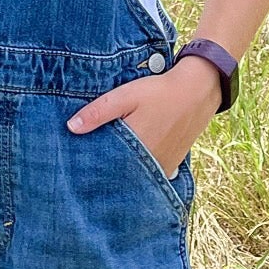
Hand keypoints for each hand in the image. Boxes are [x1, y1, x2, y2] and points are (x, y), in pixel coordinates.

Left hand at [67, 57, 222, 178]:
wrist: (197, 91)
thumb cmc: (159, 92)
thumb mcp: (125, 96)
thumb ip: (98, 112)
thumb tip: (71, 127)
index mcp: (136, 147)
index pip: (105, 165)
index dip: (90, 165)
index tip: (76, 164)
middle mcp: (150, 164)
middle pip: (119, 174)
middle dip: (104, 171)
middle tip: (86, 168)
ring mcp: (162, 168)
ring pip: (135, 176)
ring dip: (121, 173)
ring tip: (107, 165)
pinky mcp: (171, 167)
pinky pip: (149, 176)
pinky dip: (138, 172)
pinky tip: (129, 163)